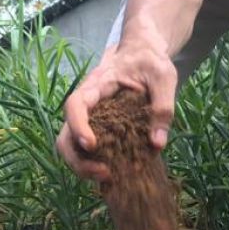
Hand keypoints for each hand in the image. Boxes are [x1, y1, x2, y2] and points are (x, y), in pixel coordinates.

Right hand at [55, 22, 177, 181]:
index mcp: (97, 85)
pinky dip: (92, 164)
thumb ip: (162, 107)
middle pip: (64, 134)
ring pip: (69, 145)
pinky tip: (113, 173)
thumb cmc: (150, 61)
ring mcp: (88, 117)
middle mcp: (86, 103)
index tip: (92, 145)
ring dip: (82, 166)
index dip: (78, 126)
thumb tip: (157, 143)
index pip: (75, 104)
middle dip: (77, 159)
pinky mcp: (96, 127)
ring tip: (108, 177)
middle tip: (105, 173)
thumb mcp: (163, 78)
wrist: (142, 51)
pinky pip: (84, 150)